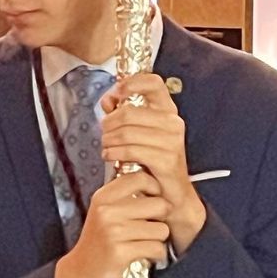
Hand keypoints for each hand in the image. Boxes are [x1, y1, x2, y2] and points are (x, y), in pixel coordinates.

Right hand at [53, 170, 171, 277]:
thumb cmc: (98, 242)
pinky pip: (156, 248)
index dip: (155, 188)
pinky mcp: (119, 252)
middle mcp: (107, 211)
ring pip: (161, 229)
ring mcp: (113, 232)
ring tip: (146, 243)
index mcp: (103, 197)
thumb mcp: (104, 212)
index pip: (140, 178)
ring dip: (158, 239)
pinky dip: (156, 254)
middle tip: (151, 228)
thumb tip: (155, 181)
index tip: (154, 200)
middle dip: (162, 218)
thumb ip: (123, 196)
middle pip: (158, 204)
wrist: (79, 273)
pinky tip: (146, 255)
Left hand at [101, 74, 205, 252]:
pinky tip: (109, 155)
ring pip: (127, 131)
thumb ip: (123, 113)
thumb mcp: (138, 134)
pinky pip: (131, 149)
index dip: (132, 82)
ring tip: (106, 147)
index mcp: (168, 111)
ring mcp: (172, 141)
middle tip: (103, 133)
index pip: (154, 82)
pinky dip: (115, 151)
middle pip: (129, 111)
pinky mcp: (166, 159)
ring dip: (108, 139)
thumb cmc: (153, 163)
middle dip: (109, 122)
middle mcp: (173, 123)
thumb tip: (108, 99)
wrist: (171, 195)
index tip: (117, 92)